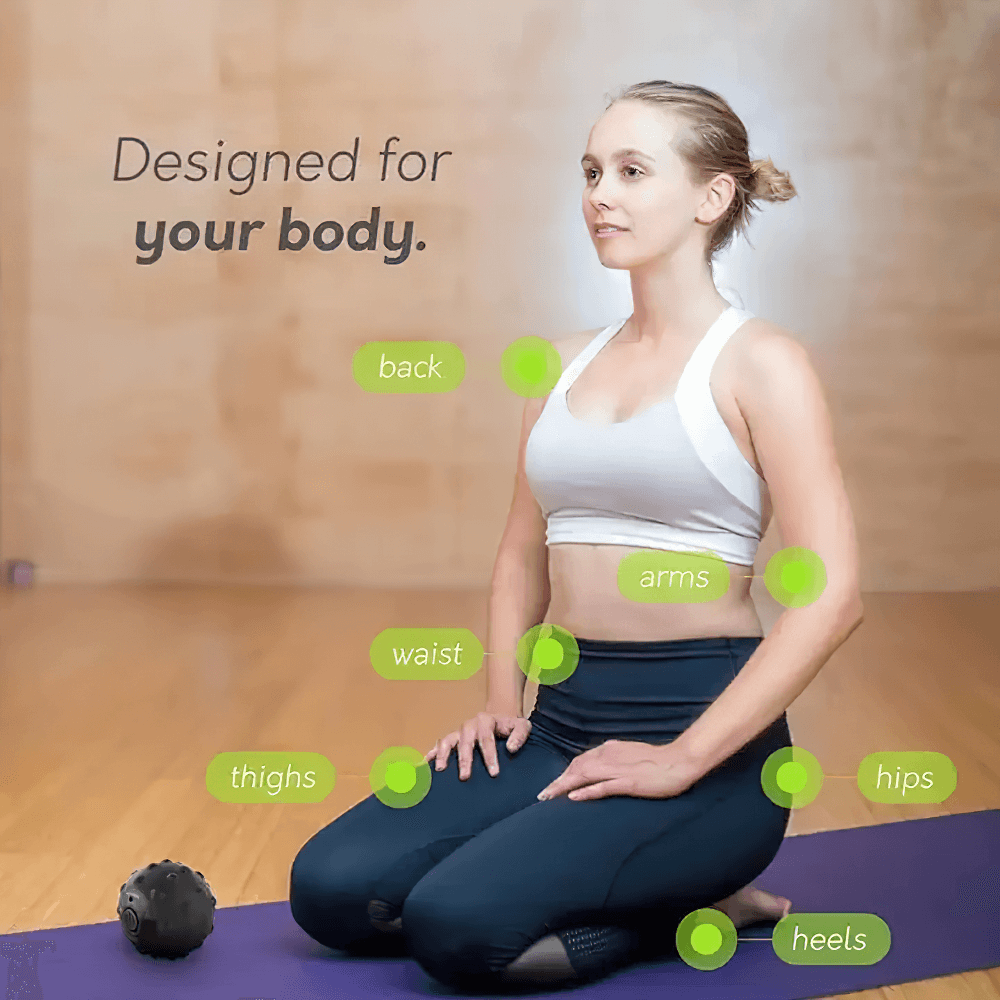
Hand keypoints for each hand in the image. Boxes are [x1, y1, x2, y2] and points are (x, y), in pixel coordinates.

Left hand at [536, 739, 702, 801]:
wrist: (680, 761)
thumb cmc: (658, 759)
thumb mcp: (630, 753)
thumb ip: (615, 756)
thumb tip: (602, 758)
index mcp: (610, 749)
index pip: (580, 761)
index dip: (565, 773)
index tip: (553, 784)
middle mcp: (609, 756)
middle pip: (576, 768)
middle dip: (558, 781)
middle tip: (543, 795)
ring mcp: (618, 770)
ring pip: (583, 776)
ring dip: (564, 786)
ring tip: (549, 797)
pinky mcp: (628, 783)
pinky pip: (602, 787)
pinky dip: (586, 792)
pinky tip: (573, 797)